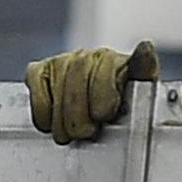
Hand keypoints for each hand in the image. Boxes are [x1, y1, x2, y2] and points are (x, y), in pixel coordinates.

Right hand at [25, 41, 159, 143]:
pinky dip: (42, 108)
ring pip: (57, 83)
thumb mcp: (142, 95)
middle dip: (80, 111)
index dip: (103, 93)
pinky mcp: (41, 71)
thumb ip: (144, 72)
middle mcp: (88, 57)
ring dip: (62, 115)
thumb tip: (145, 48)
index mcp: (116, 61)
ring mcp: (63, 62)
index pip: (107, 67)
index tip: (103, 114)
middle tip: (85, 132)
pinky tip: (53, 123)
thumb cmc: (123, 104)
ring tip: (72, 134)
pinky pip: (36, 84)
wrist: (101, 112)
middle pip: (77, 75)